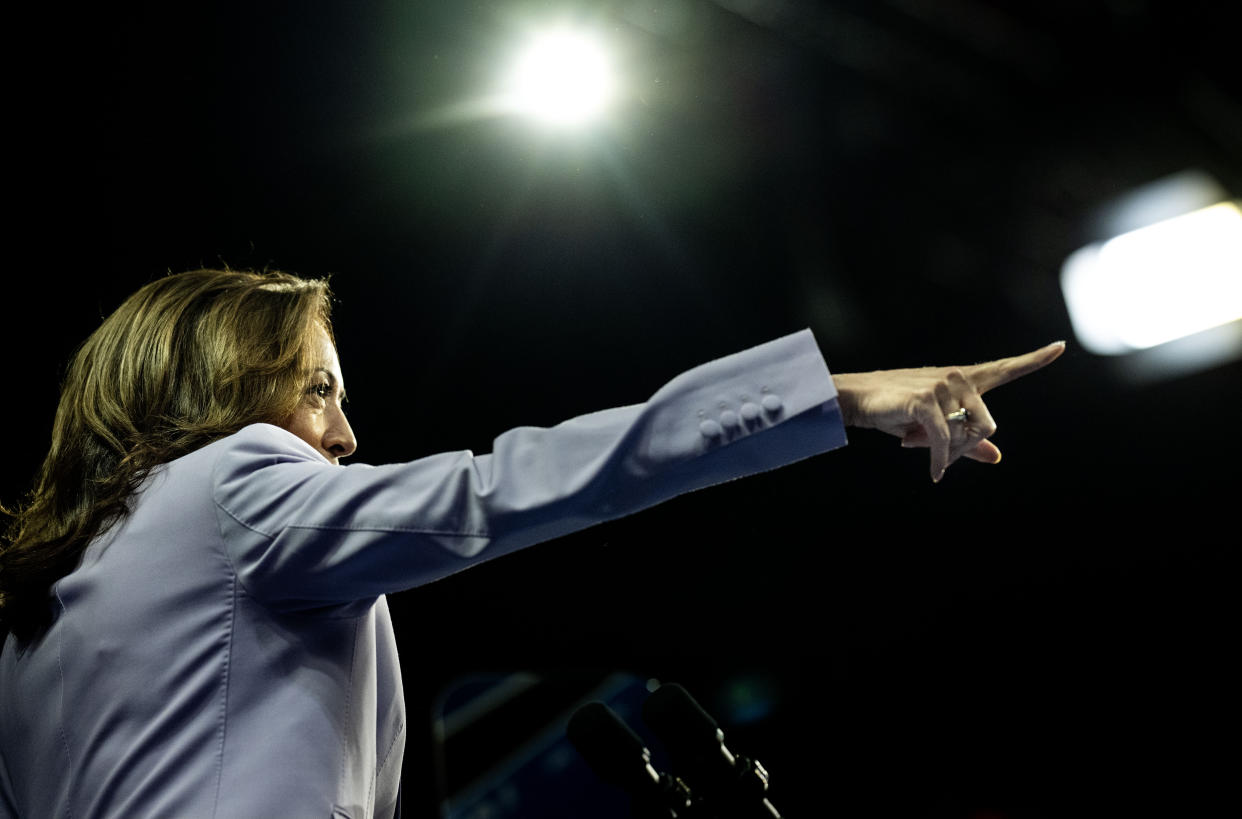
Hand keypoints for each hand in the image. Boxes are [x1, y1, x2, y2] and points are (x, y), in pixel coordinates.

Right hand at [832, 341, 1065, 481]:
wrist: (857, 398)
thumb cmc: (896, 411)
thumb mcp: (935, 427)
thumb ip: (968, 441)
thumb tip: (996, 457)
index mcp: (963, 379)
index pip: (1005, 368)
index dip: (1035, 360)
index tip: (1061, 347)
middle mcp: (957, 377)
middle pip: (987, 426)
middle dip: (964, 447)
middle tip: (934, 451)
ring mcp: (942, 386)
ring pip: (965, 436)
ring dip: (945, 453)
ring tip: (915, 442)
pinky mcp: (925, 400)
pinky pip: (944, 442)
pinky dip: (939, 461)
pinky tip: (934, 473)